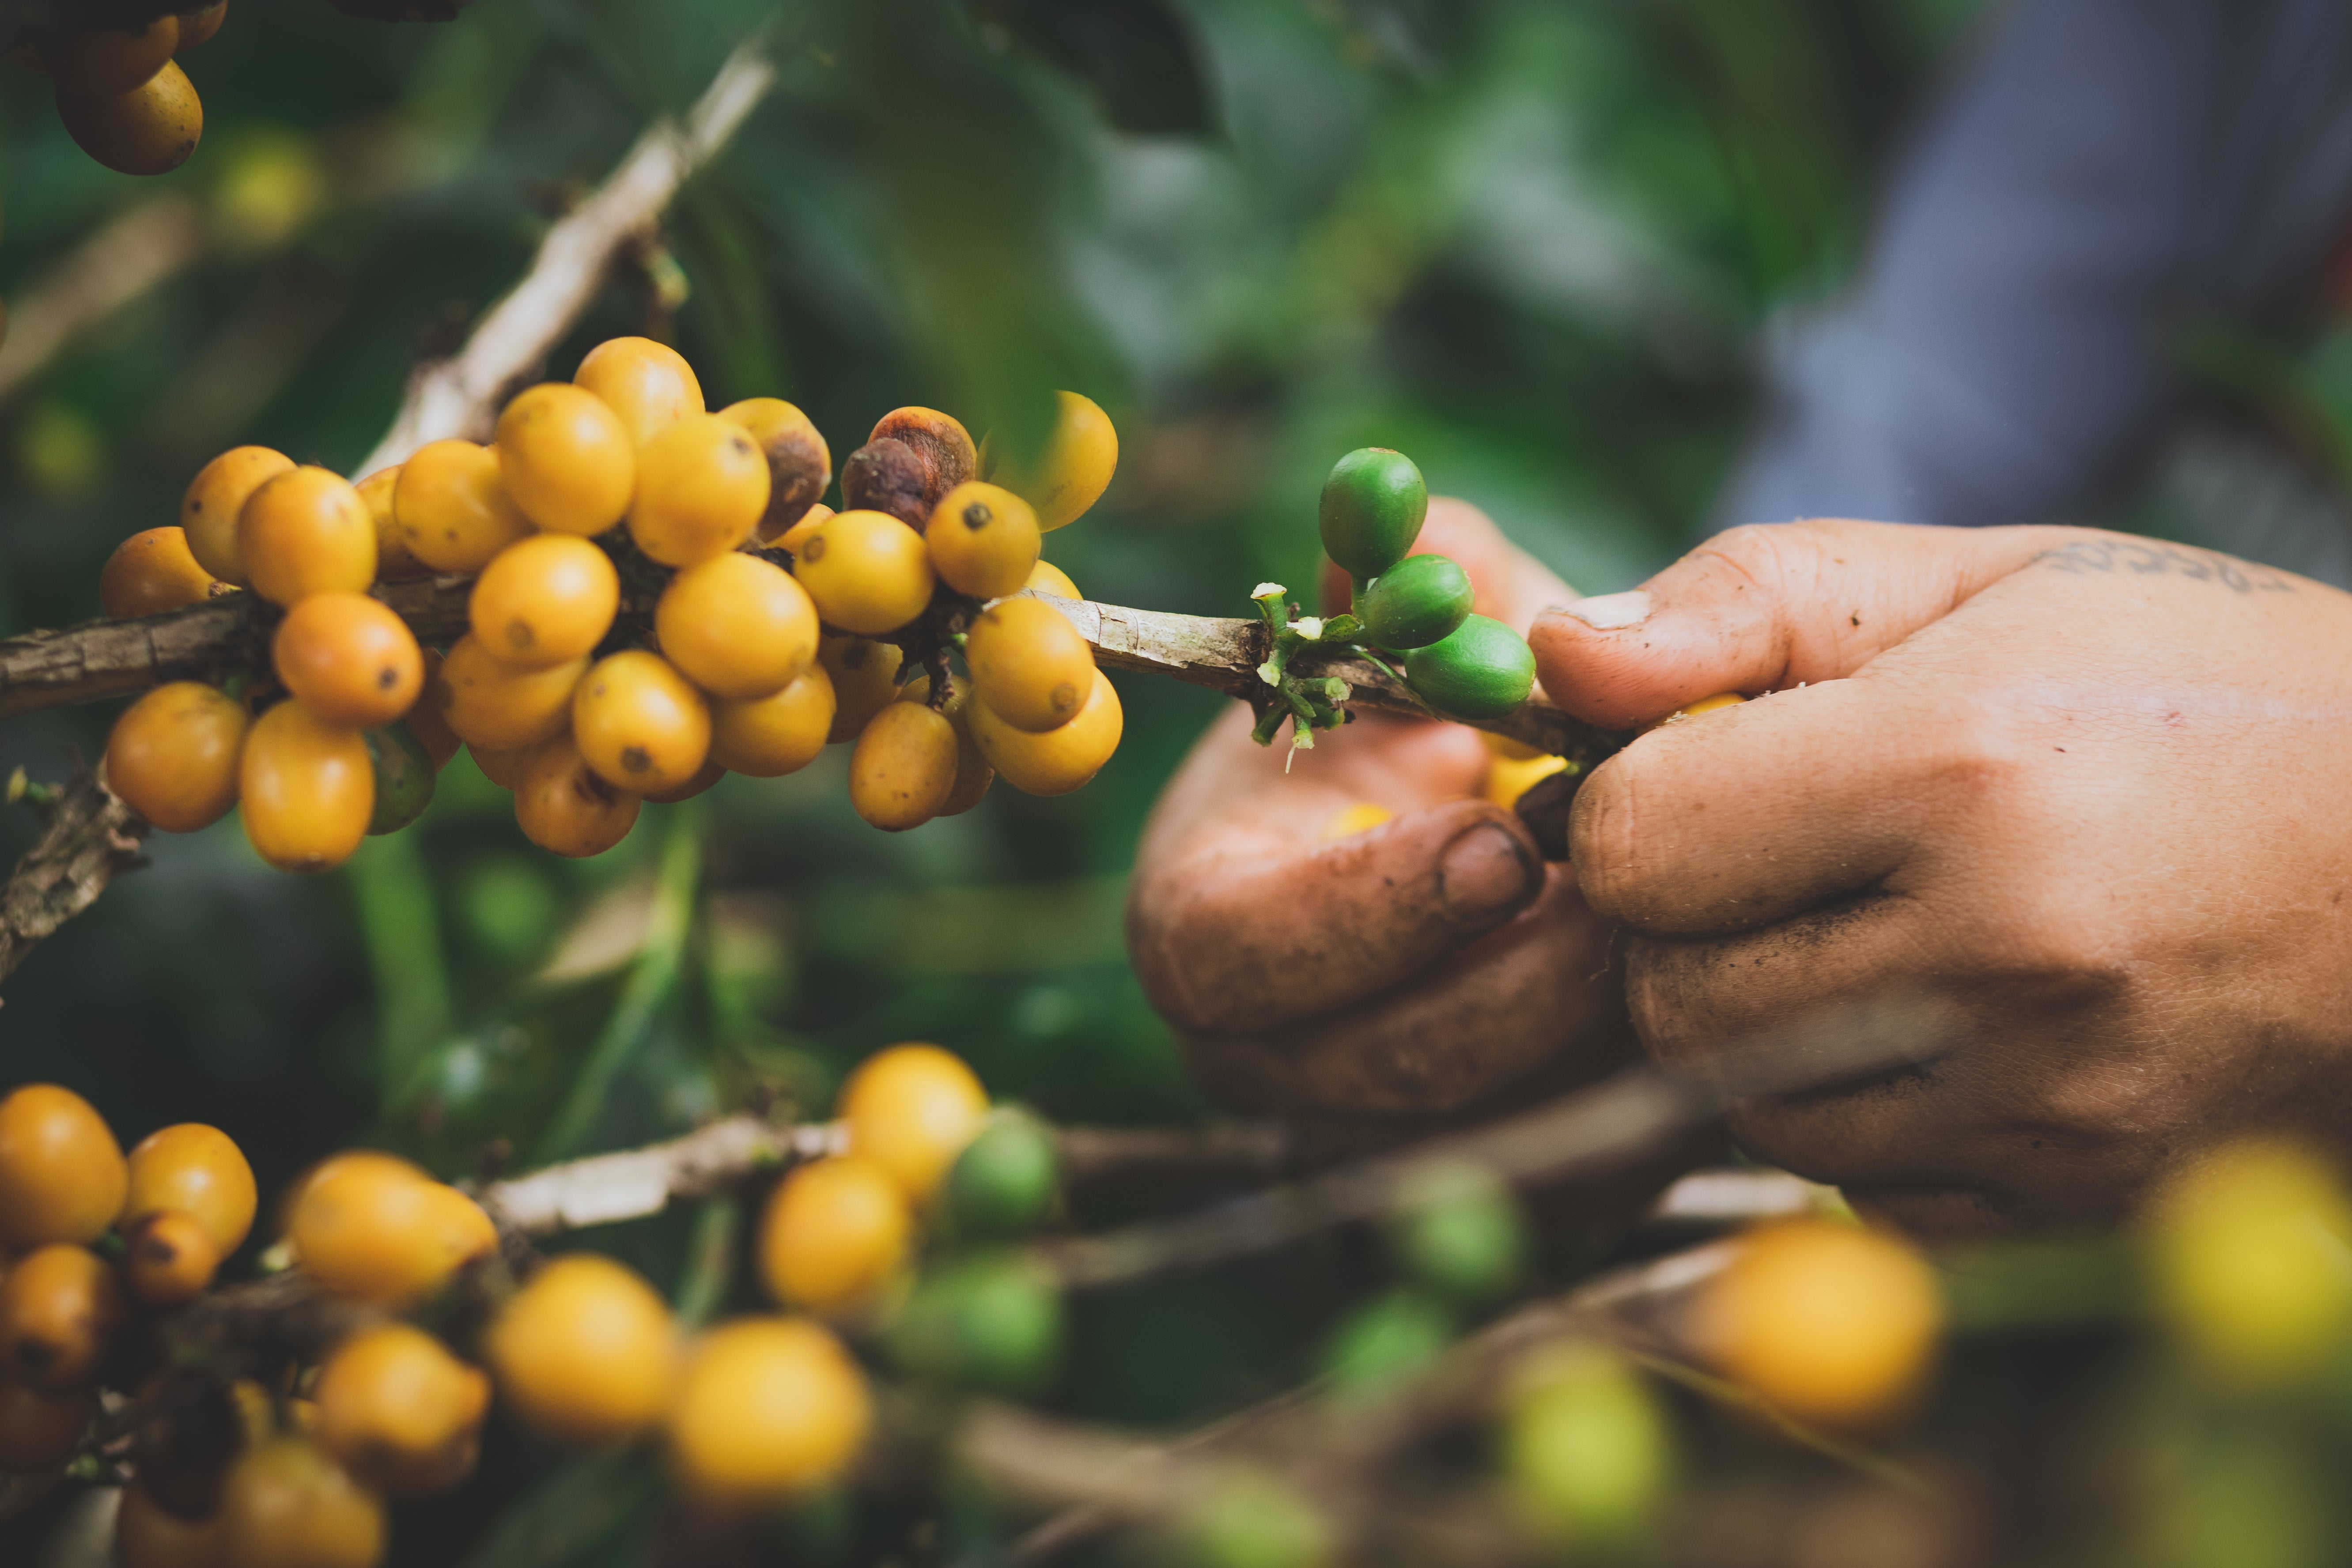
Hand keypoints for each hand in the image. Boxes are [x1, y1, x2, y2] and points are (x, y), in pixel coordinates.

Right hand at [1128, 501, 1638, 1151]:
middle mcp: (1268, 1053)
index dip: (1360, 908)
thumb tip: (1408, 518)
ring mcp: (1375, 1145)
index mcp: (1207, 916)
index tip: (1496, 843)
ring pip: (1491, 1135)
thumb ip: (1429, 571)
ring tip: (1688, 918)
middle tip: (1637, 888)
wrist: (1531, 828)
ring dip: (1599, 1031)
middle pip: (1378, 1068)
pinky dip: (1646, 1090)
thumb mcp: (1450, 626)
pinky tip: (1705, 990)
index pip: (1233, 951)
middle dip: (1519, 980)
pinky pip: (1575, 1179)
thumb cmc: (1471, 718)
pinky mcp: (1491, 1200)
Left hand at [1530, 520, 2351, 1234]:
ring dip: (1756, 1027)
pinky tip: (1944, 1025)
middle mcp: (2000, 954)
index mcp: (1959, 769)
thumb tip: (1556, 654)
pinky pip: (1859, 1189)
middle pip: (1665, 996)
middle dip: (1677, 928)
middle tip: (1775, 861)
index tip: (1695, 775)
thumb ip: (1747, 600)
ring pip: (1745, 1106)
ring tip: (1868, 933)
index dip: (1628, 806)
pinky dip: (1859, 1116)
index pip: (1630, 848)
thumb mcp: (1988, 581)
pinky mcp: (2082, 1196)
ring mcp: (2048, 1099)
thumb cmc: (2208, 682)